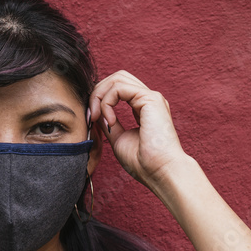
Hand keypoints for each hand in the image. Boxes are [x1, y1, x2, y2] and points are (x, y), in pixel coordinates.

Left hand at [88, 70, 190, 190]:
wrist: (160, 172)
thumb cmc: (144, 163)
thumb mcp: (118, 138)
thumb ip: (108, 122)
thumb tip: (95, 112)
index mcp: (144, 108)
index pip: (118, 89)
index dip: (99, 99)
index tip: (90, 120)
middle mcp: (148, 100)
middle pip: (117, 78)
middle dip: (97, 93)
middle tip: (91, 116)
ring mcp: (150, 97)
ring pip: (117, 78)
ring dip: (100, 96)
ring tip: (97, 117)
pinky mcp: (150, 98)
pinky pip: (119, 87)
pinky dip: (107, 101)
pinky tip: (110, 120)